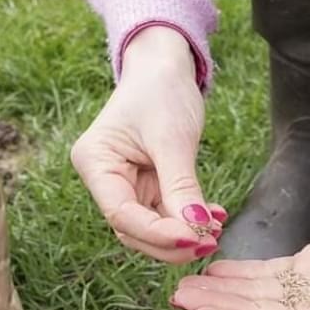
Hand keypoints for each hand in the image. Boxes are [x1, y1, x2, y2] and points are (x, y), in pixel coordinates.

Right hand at [70, 26, 225, 262]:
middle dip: (171, 242)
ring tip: (214, 231)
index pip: (121, 214)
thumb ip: (181, 187)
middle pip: (133, 229)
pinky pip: (165, 214)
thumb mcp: (172, 138)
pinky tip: (213, 217)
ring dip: (183, 234)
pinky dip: (188, 219)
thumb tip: (196, 230)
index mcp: (94, 163)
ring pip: (151, 228)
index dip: (157, 234)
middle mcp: (104, 179)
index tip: (193, 239)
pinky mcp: (145, 187)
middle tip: (209, 242)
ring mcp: (124, 186)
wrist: (164, 66)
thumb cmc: (160, 90)